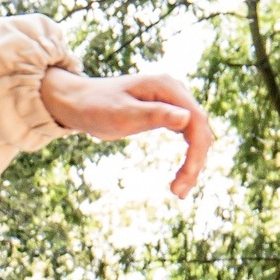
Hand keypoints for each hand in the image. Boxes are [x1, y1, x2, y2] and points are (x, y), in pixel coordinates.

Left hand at [40, 62, 215, 199]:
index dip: (196, 151)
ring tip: (179, 191)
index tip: (186, 177)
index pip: (196, 121)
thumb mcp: (122, 114)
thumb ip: (154, 115)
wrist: (79, 102)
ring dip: (193, 163)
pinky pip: (186, 136)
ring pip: (195, 135)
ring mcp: (172, 102)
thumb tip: (186, 118)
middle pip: (199, 130)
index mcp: (167, 87)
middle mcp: (175, 92)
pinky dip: (186, 157)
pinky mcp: (166, 113)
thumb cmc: (95, 106)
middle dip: (195, 162)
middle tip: (179, 193)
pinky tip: (180, 176)